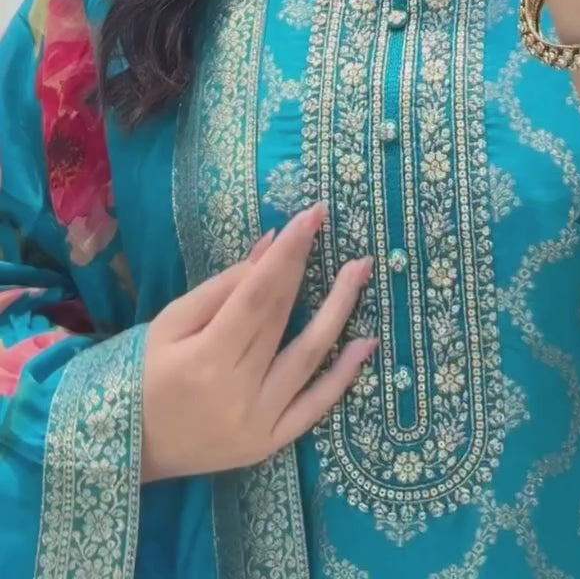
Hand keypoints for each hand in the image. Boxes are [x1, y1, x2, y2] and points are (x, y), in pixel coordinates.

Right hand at [141, 203, 374, 481]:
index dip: (288, 253)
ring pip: (308, 358)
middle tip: (332, 226)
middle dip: (309, 267)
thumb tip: (271, 246)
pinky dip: (342, 376)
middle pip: (283, 318)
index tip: (312, 215)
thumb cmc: (142, 374)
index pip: (259, 293)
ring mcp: (259, 422)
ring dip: (339, 312)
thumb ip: (223, 287)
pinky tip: (366, 344)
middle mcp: (239, 391)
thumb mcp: (170, 323)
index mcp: (206, 357)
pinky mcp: (270, 444)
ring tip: (361, 272)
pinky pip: (314, 408)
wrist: (129, 447)